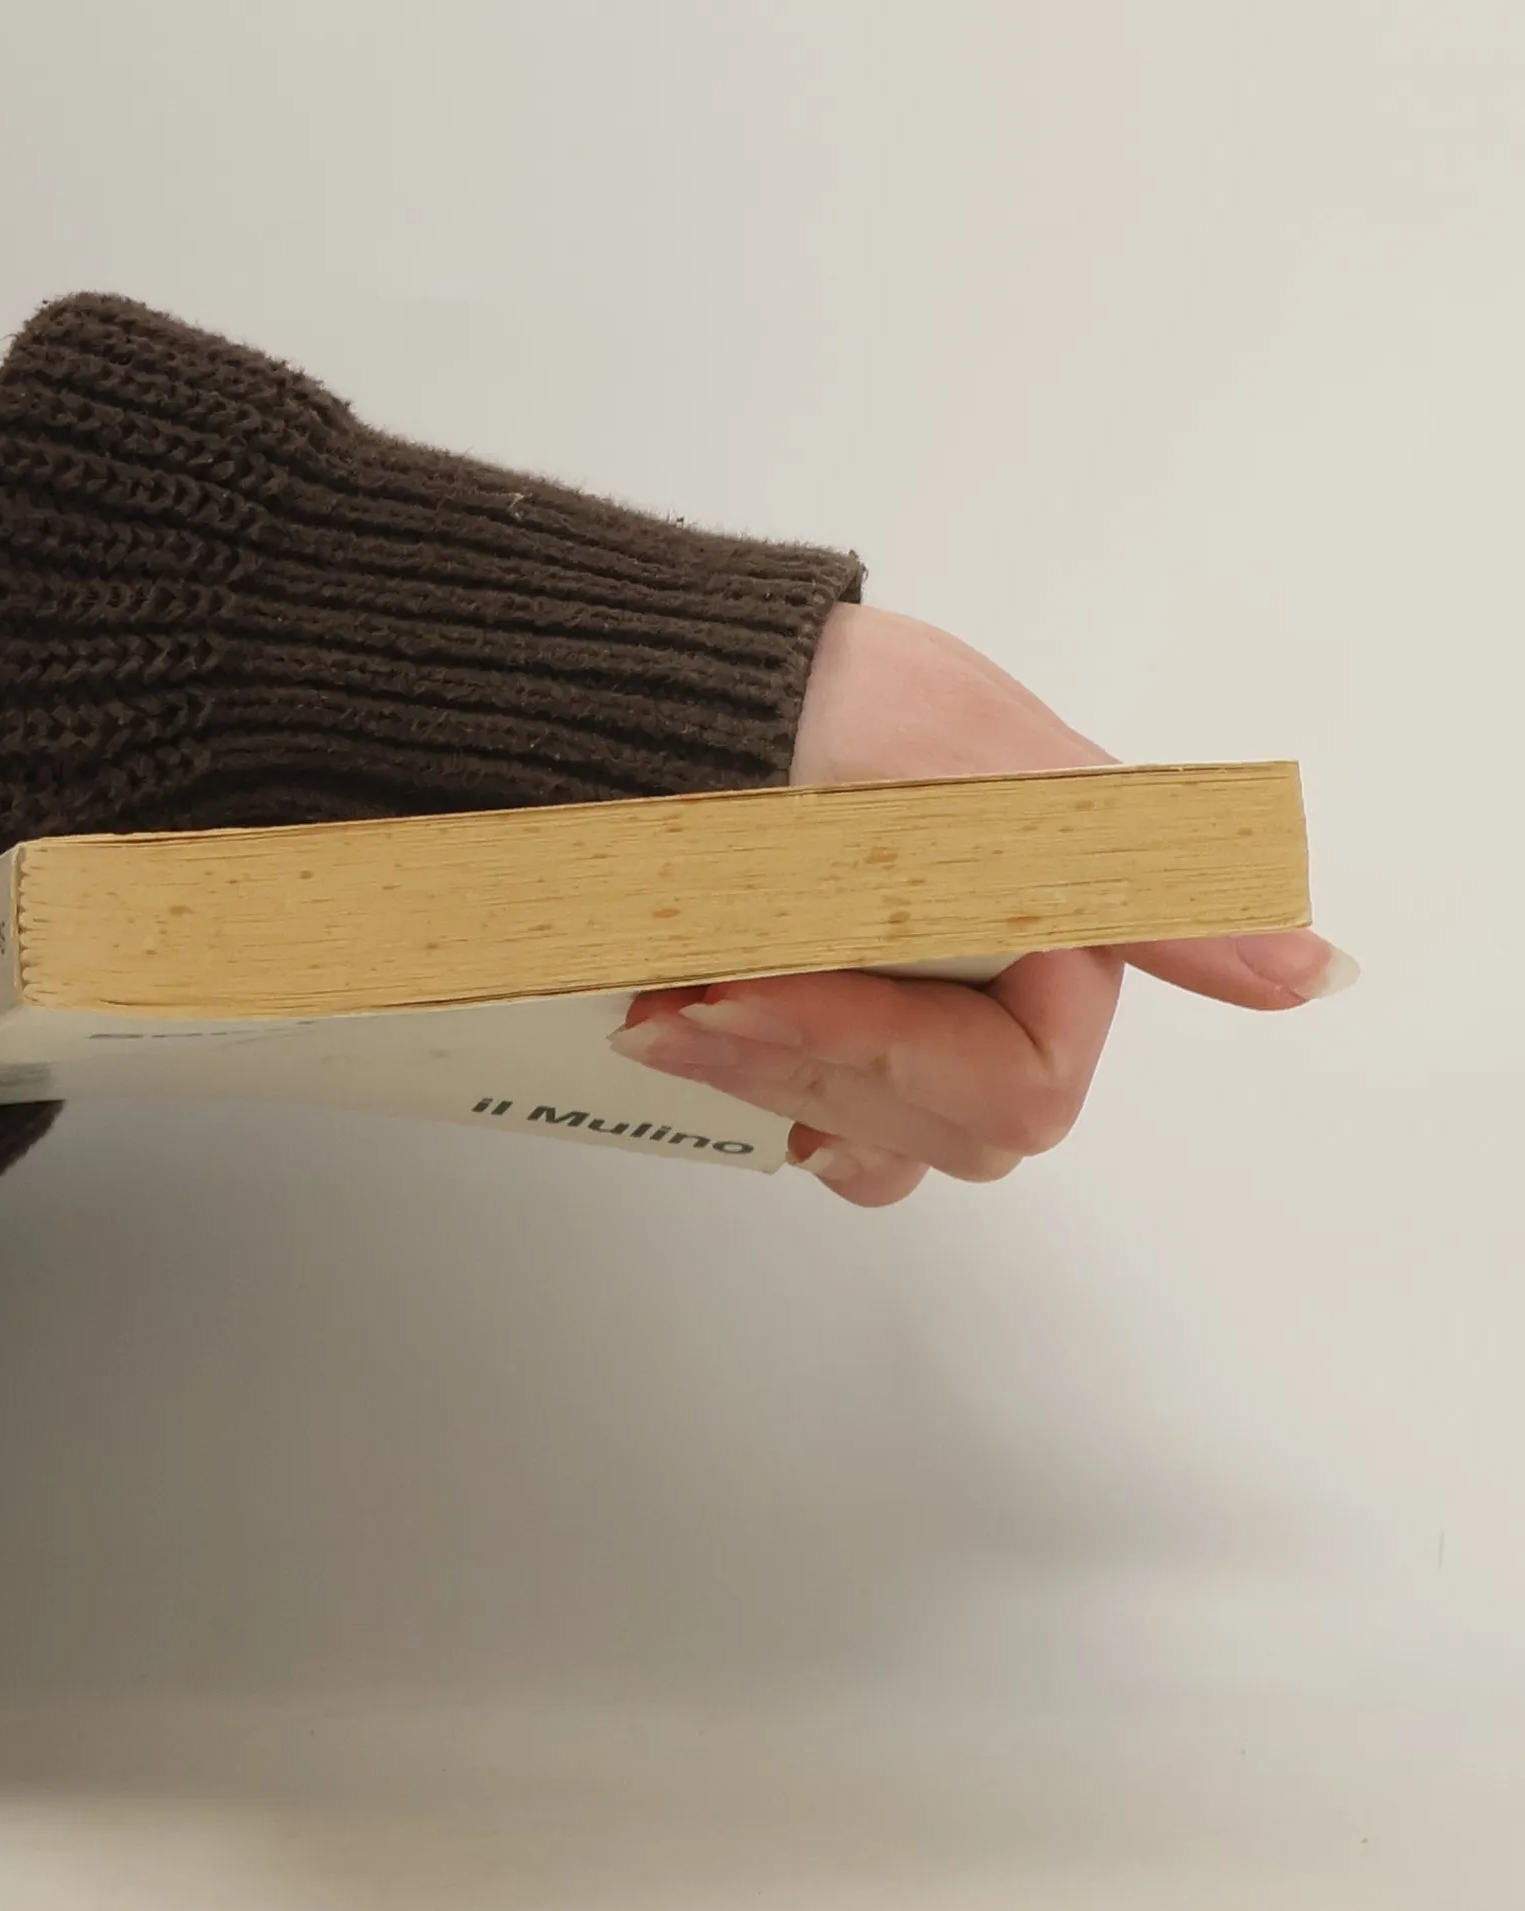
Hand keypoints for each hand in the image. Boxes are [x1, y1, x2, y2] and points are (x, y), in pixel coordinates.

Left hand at [610, 605, 1356, 1206]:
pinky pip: (840, 1147)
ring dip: (774, 1082)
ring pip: (891, 1149)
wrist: (674, 692)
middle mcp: (999, 987)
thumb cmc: (823, 706)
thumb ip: (1147, 881)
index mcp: (1060, 931)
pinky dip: (776, 1111)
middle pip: (952, 1129)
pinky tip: (721, 1058)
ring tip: (677, 995)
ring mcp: (917, 1020)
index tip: (760, 986)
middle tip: (700, 985)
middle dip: (814, 1060)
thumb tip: (1305, 973)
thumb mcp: (988, 780)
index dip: (885, 1048)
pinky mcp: (833, 1040)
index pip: (1018, 1084)